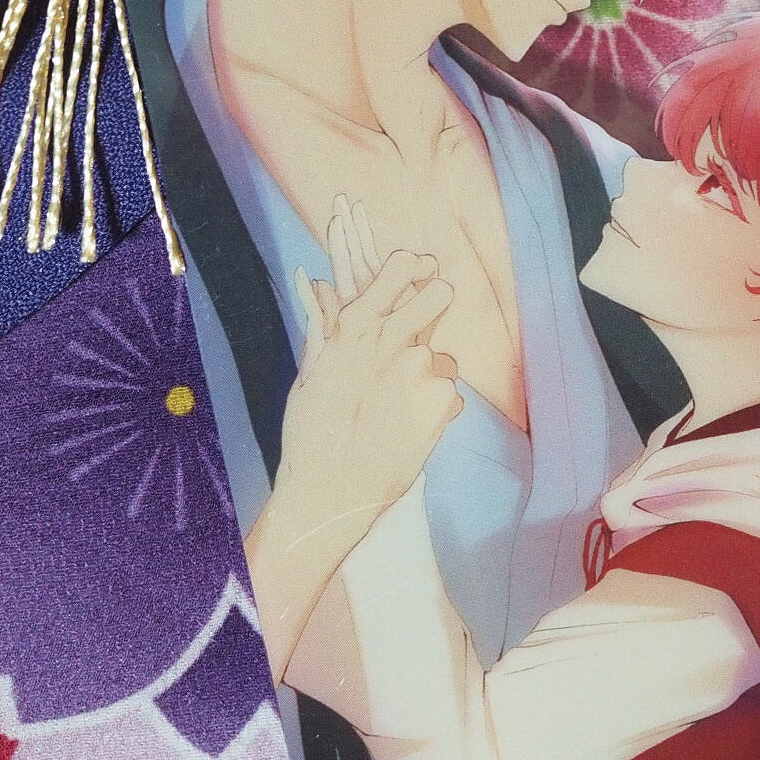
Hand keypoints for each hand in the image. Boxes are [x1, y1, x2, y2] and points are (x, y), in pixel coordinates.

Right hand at [277, 236, 459, 525]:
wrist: (332, 492)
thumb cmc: (311, 436)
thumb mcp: (311, 373)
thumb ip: (323, 324)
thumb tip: (319, 282)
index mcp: (354, 328)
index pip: (398, 270)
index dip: (413, 267)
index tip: (421, 270)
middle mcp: (391, 340)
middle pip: (439, 294)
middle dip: (436, 304)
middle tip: (424, 329)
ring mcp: (421, 369)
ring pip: (442, 357)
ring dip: (429, 377)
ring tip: (397, 410)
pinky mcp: (443, 400)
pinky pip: (448, 394)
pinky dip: (435, 410)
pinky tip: (407, 430)